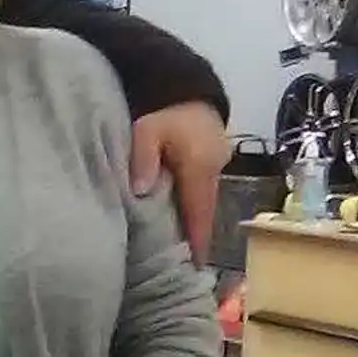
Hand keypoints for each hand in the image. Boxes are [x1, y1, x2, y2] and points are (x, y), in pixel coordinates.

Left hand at [130, 102, 230, 264]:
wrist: (185, 86)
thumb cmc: (163, 110)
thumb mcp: (147, 130)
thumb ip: (143, 158)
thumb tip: (141, 191)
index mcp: (200, 168)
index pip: (199, 212)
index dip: (197, 241)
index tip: (194, 269)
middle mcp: (214, 171)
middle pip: (205, 212)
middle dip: (197, 239)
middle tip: (185, 270)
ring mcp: (216, 167)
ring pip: (205, 204)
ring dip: (196, 225)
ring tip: (183, 253)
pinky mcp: (211, 163)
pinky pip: (203, 194)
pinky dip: (193, 210)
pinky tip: (181, 224)